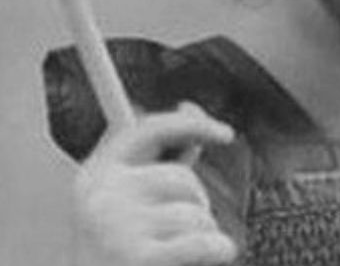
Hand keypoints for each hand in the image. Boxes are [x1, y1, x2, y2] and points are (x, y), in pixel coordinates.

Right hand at [72, 102, 237, 265]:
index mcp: (95, 176)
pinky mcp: (139, 261)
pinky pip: (206, 243)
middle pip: (183, 178)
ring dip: (202, 234)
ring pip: (198, 214)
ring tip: (175, 253)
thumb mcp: (132, 199)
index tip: (227, 134)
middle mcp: (101, 197)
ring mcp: (118, 229)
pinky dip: (219, 251)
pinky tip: (209, 258)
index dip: (192, 124)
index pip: (150, 130)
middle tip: (174, 233)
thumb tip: (189, 108)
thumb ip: (160, 156)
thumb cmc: (120, 251)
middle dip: (195, 203)